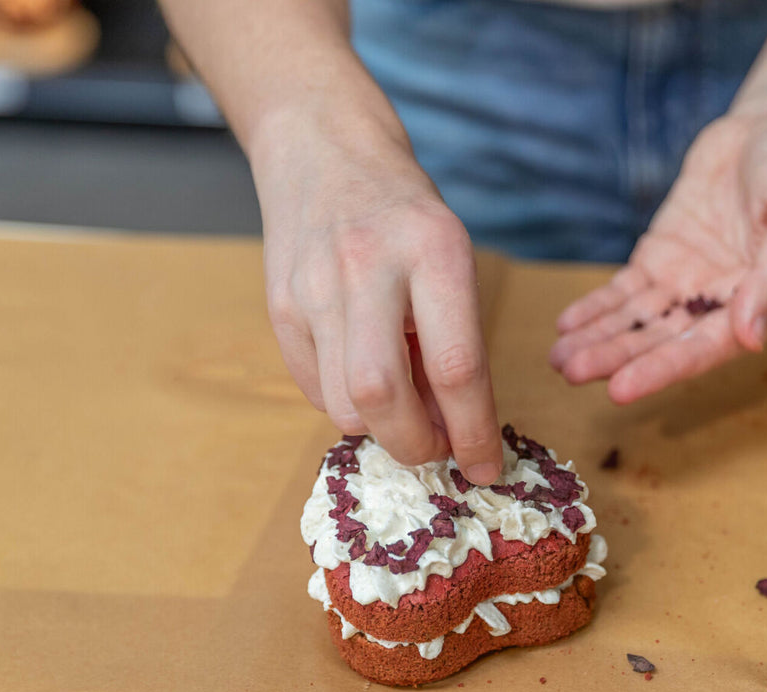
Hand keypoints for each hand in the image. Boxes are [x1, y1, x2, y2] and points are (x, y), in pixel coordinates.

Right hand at [254, 111, 503, 483]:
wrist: (323, 148)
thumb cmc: (402, 212)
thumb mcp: (448, 256)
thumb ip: (452, 337)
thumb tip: (454, 429)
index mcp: (433, 250)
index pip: (457, 366)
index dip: (474, 432)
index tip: (486, 467)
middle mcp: (369, 266)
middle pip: (384, 396)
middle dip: (416, 445)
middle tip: (436, 450)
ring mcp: (314, 285)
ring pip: (342, 403)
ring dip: (379, 428)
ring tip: (402, 408)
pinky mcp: (280, 303)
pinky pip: (313, 386)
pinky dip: (345, 402)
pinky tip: (363, 377)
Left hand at [549, 110, 766, 403]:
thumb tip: (751, 337)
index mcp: (761, 308)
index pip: (703, 350)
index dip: (660, 371)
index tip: (619, 389)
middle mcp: (720, 307)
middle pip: (660, 342)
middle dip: (615, 358)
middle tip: (572, 372)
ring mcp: (686, 285)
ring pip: (635, 322)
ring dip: (598, 340)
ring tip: (558, 359)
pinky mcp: (660, 259)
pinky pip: (623, 291)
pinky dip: (595, 308)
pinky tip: (566, 325)